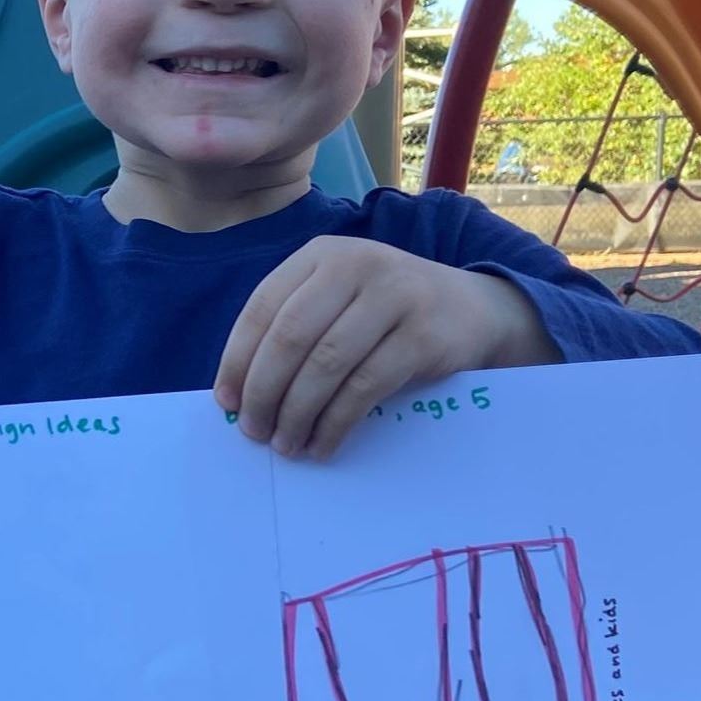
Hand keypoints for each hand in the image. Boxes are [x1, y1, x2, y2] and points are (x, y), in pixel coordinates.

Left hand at [214, 236, 557, 456]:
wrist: (473, 310)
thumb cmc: (387, 314)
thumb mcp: (339, 301)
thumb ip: (294, 330)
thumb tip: (239, 393)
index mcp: (321, 256)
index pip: (262, 308)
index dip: (238, 360)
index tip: (226, 403)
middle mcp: (355, 265)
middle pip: (290, 337)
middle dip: (263, 392)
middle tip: (253, 432)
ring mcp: (393, 296)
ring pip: (325, 364)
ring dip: (297, 414)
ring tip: (285, 445)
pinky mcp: (423, 335)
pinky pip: (364, 387)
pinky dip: (335, 423)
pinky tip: (322, 444)